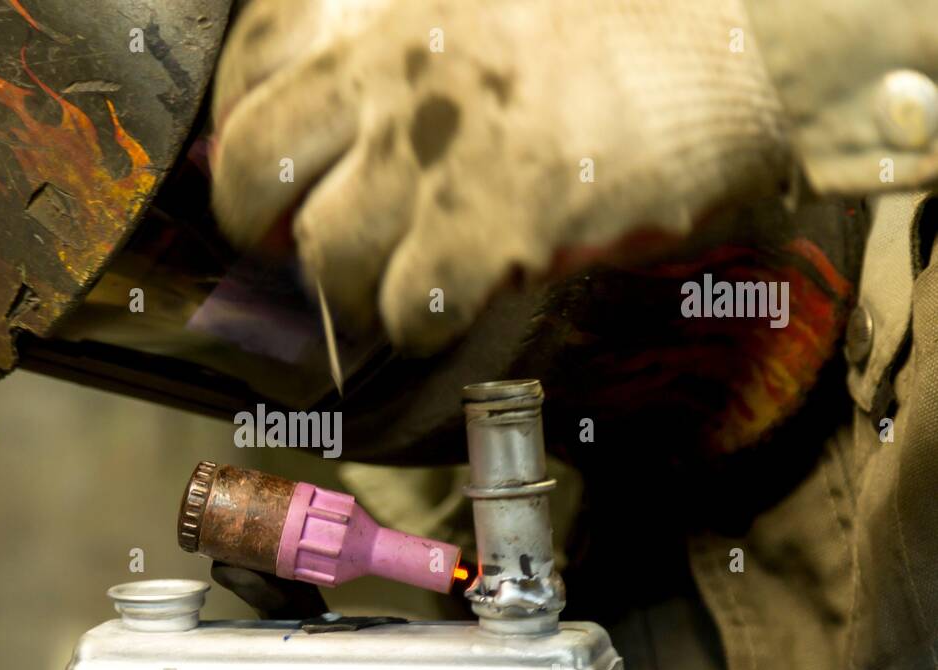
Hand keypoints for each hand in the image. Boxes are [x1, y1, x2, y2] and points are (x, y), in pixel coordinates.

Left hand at [211, 0, 790, 353]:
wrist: (743, 33)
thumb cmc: (620, 4)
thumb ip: (401, 24)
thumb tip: (343, 84)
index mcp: (378, 1)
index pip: (249, 71)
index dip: (242, 123)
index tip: (273, 159)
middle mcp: (386, 77)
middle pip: (249, 169)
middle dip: (256, 220)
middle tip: (293, 235)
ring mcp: (435, 161)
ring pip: (325, 258)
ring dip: (347, 284)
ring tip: (389, 277)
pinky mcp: (493, 234)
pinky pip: (408, 313)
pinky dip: (417, 322)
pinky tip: (453, 296)